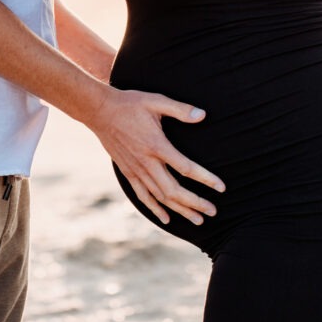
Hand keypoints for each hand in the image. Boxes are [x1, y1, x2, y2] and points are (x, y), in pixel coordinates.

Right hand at [87, 86, 225, 224]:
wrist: (100, 111)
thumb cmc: (130, 103)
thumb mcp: (156, 101)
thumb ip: (180, 109)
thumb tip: (203, 115)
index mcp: (157, 145)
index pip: (186, 168)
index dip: (206, 179)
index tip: (221, 188)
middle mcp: (147, 162)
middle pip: (174, 191)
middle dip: (195, 203)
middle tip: (213, 211)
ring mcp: (136, 169)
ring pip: (160, 197)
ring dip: (179, 210)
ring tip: (197, 220)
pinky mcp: (127, 172)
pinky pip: (142, 195)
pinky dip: (155, 208)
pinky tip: (165, 219)